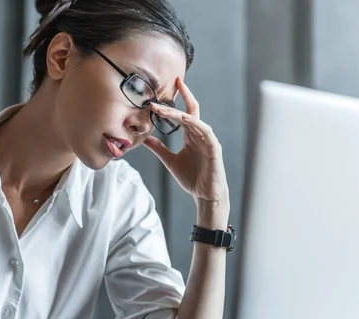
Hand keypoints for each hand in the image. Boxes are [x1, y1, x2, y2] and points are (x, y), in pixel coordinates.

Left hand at [144, 77, 229, 207]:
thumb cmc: (192, 178)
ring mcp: (208, 140)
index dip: (177, 99)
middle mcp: (200, 134)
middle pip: (191, 110)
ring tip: (164, 107)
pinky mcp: (214, 148)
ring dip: (179, 111)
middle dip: (182, 96)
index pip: (184, 112)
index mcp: (191, 135)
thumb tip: (145, 139)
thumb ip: (159, 148)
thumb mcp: (170, 161)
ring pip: (194, 119)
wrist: (205, 195)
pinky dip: (196, 124)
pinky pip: (205, 132)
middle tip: (172, 82)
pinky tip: (185, 118)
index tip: (167, 87)